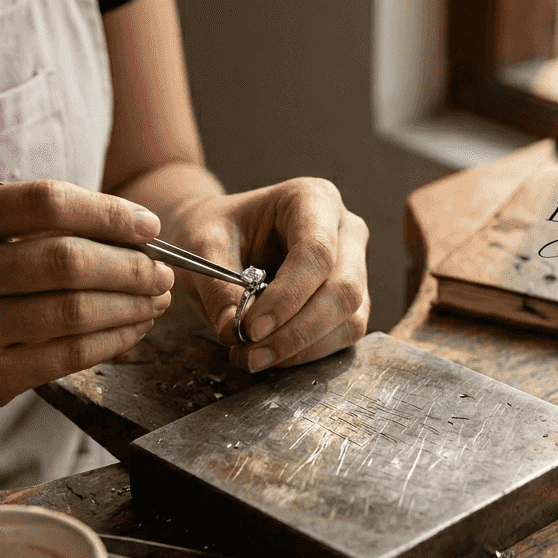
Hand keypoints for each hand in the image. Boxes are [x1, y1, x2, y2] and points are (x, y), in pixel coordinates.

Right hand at [0, 180, 173, 422]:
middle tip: (163, 269)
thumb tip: (133, 234)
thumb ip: (31, 226)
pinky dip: (114, 338)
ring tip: (156, 298)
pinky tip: (133, 327)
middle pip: (66, 260)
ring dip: (131, 304)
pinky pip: (69, 354)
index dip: (107, 212)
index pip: (44, 202)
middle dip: (130, 265)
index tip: (148, 226)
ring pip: (74, 312)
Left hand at [160, 178, 369, 371]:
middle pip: (343, 290)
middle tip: (250, 353)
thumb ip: (217, 286)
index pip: (317, 252)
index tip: (251, 328)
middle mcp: (345, 231)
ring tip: (250, 357)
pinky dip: (305, 353)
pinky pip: (342, 336)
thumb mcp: (202, 247)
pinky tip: (269, 355)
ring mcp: (354, 268)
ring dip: (301, 349)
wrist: (221, 238)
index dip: (288, 296)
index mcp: (314, 199)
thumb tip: (233, 330)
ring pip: (349, 319)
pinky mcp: (350, 302)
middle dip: (297, 331)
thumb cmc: (216, 230)